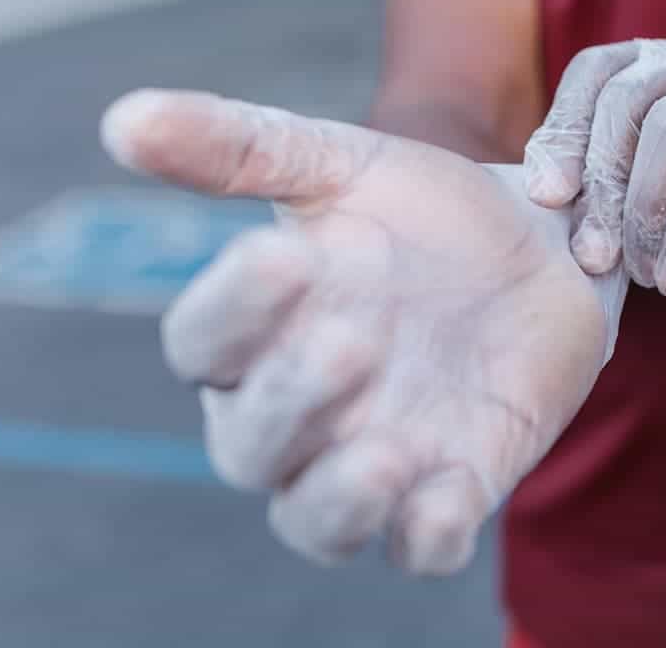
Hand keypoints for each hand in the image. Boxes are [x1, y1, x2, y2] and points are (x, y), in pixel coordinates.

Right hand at [101, 90, 623, 573]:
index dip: (234, 310)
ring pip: (315, 521)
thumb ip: (237, 148)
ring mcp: (372, 462)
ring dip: (340, 498)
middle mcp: (297, 415)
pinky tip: (448, 502)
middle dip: (292, 400)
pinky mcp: (450, 491)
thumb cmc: (425, 213)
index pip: (205, 345)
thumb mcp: (341, 167)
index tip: (286, 257)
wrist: (544, 247)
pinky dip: (427, 536)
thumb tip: (121, 120)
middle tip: (351, 339)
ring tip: (387, 454)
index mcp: (254, 337)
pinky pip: (422, 546)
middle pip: (252, 443)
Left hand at [523, 34, 665, 372]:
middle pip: (630, 96)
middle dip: (602, 185)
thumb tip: (542, 194)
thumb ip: (613, 187)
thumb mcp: (661, 209)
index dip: (565, 129)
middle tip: (592, 256)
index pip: (602, 71)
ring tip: (647, 271)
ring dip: (646, 213)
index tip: (546, 194)